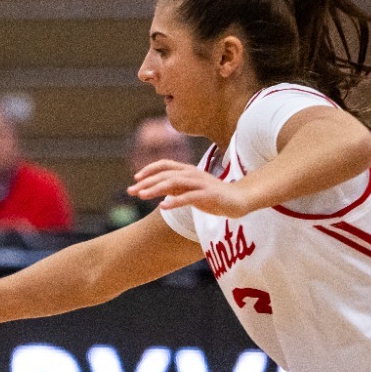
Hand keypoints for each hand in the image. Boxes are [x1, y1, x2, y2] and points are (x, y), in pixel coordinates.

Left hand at [131, 160, 255, 217]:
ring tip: (141, 196)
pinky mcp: (208, 195)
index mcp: (188, 171)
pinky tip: (163, 206)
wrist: (240, 200)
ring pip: (174, 183)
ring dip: (155, 189)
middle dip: (146, 182)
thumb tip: (153, 190)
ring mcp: (201, 184)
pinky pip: (188, 197)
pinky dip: (174, 201)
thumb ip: (173, 188)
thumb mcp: (189, 190)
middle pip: (165, 174)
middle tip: (131, 191)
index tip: (135, 178)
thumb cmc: (213, 195)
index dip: (149, 170)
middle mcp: (193, 174)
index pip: (165, 164)